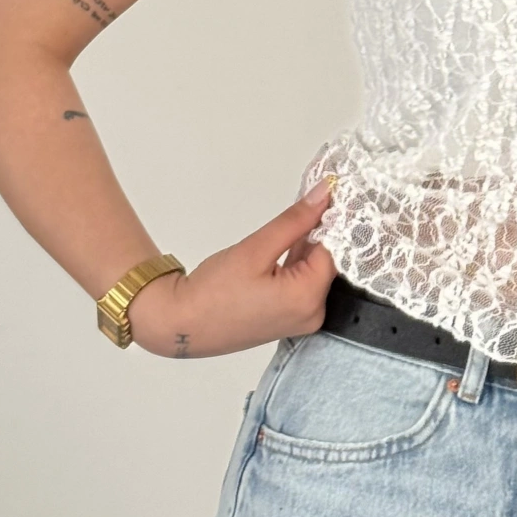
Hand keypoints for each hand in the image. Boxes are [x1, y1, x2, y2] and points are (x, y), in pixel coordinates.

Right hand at [127, 179, 337, 357]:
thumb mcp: (256, 248)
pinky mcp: (289, 318)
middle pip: (327, 262)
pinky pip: (303, 283)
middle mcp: (312, 314)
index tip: (331, 193)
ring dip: (307, 245)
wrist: (181, 323)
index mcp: (308, 299)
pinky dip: (297, 262)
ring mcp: (301, 319)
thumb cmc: (213, 290)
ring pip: (314, 271)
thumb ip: (295, 220)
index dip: (333, 219)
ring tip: (296, 218)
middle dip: (319, 231)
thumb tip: (324, 194)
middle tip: (311, 199)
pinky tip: (287, 243)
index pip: (335, 250)